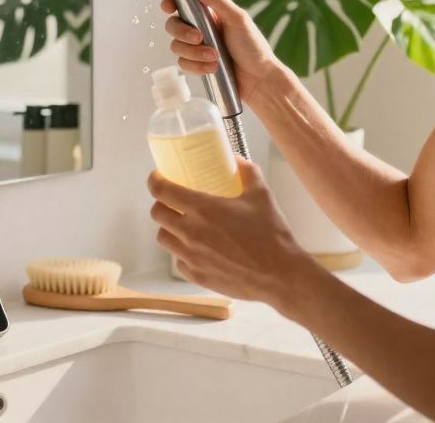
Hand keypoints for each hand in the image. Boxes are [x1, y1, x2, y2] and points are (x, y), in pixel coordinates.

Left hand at [148, 157, 314, 308]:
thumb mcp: (261, 194)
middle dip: (162, 203)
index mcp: (203, 209)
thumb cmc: (271, 233)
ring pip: (164, 237)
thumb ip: (246, 171)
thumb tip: (235, 159)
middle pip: (157, 214)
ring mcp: (191, 256)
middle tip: (173, 201)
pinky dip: (182, 252)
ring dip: (169, 227)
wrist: (279, 275)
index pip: (162, 190)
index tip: (158, 177)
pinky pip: (178, 260)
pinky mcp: (196, 275)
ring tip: (183, 225)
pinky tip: (197, 249)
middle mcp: (191, 232)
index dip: (155, 181)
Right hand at [162, 0, 282, 101]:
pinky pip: (183, 64)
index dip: (171, 3)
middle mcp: (200, 28)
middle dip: (183, 33)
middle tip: (199, 38)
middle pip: (173, 25)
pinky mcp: (197, 65)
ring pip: (176, 46)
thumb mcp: (238, 19)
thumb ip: (217, 0)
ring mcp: (197, 47)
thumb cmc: (253, 47)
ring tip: (214, 57)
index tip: (169, 7)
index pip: (182, 3)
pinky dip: (196, 66)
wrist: (258, 79)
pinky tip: (212, 68)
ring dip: (194, 53)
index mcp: (209, 13)